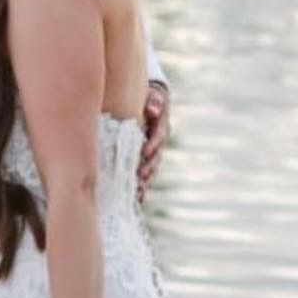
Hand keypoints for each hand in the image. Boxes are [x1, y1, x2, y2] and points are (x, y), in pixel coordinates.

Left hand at [138, 81, 169, 203]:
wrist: (152, 107)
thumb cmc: (150, 100)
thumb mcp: (153, 98)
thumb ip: (154, 102)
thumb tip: (153, 109)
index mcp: (161, 128)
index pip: (159, 137)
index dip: (153, 144)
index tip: (145, 151)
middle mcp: (159, 144)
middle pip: (156, 158)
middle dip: (148, 167)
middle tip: (140, 176)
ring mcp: (153, 154)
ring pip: (150, 170)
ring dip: (145, 181)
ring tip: (137, 192)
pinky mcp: (146, 161)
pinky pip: (144, 175)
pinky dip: (141, 187)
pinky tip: (136, 199)